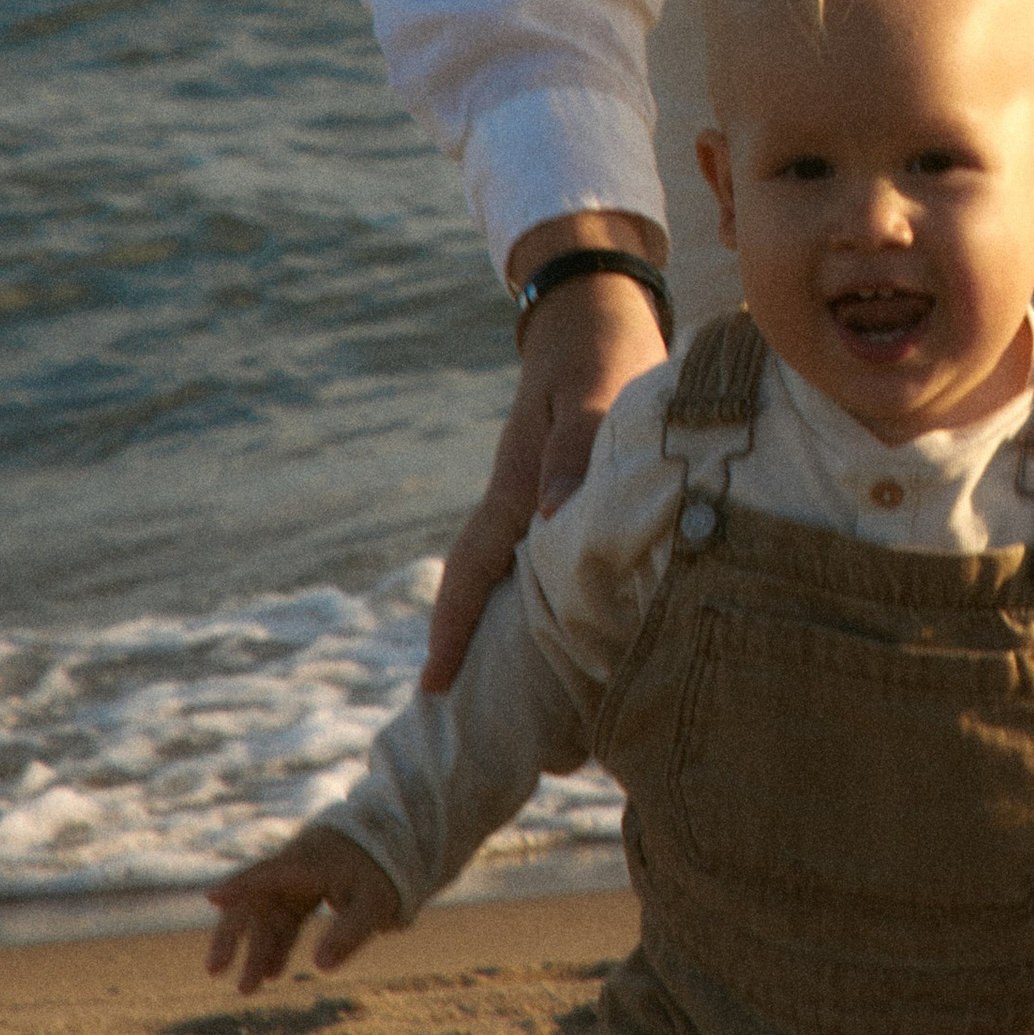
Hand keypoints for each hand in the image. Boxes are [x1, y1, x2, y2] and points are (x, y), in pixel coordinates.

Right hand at [205, 825, 402, 993]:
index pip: (267, 874)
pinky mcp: (300, 895)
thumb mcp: (374, 904)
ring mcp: (294, 884)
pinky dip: (276, 946)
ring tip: (246, 989)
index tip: (212, 897)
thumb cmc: (380, 872)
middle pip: (253, 902)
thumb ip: (349, 933)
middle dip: (232, 936)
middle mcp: (291, 872)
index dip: (239, 886)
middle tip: (215, 970)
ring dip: (255, 951)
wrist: (389, 849)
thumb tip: (320, 967)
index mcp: (306, 864)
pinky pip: (282, 923)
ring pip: (265, 918)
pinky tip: (271, 973)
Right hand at [421, 217, 667, 694]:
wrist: (592, 312)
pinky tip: (555, 632)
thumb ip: (579, 446)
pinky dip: (534, 597)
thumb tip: (555, 514)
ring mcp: (533, 497)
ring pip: (505, 576)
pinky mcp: (555, 493)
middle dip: (468, 647)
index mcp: (519, 483)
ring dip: (502, 630)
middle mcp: (518, 499)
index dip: (454, 625)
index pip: (476, 566)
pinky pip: (533, 558)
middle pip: (480, 584)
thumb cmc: (600, 351)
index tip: (434, 685)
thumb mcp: (595, 389)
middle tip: (464, 721)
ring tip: (513, 701)